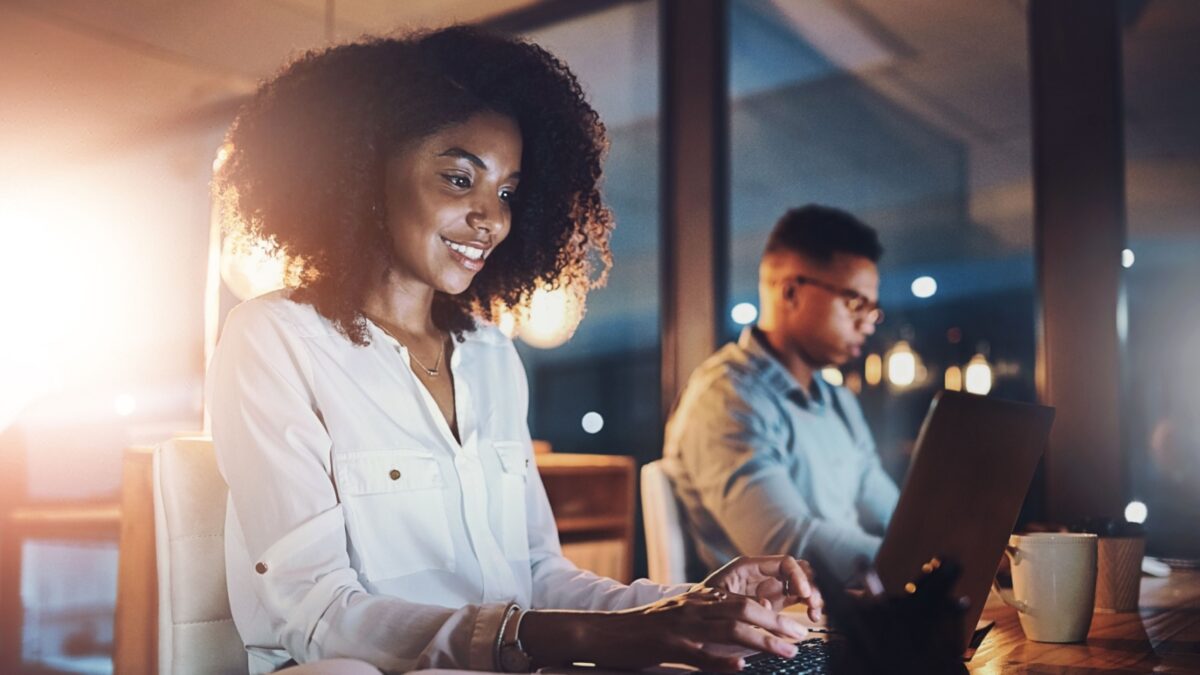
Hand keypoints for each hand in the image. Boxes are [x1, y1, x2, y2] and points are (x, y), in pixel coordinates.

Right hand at [520, 586, 809, 671]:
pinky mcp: (667, 646)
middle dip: (776, 624)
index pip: (742, 600)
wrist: (602, 632)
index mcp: (696, 601)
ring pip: (729, 629)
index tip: (794, 626)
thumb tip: (735, 639)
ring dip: (762, 641)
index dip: (772, 613)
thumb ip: (703, 622)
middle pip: (744, 610)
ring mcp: (680, 626)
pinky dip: (722, 661)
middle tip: (800, 637)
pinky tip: (741, 668)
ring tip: (786, 653)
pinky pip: (700, 653)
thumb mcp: (675, 619)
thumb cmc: (639, 631)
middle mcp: (693, 608)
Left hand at [698, 555, 823, 621]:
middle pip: (797, 571)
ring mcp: (771, 587)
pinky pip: (799, 598)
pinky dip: (809, 604)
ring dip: (813, 596)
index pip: (784, 563)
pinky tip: (811, 616)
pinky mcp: (776, 602)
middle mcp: (764, 574)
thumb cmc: (704, 606)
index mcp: (749, 567)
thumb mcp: (719, 601)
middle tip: (813, 605)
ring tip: (814, 613)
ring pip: (801, 584)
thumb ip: (744, 601)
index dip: (798, 576)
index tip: (804, 594)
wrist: (695, 620)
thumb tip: (766, 606)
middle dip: (810, 585)